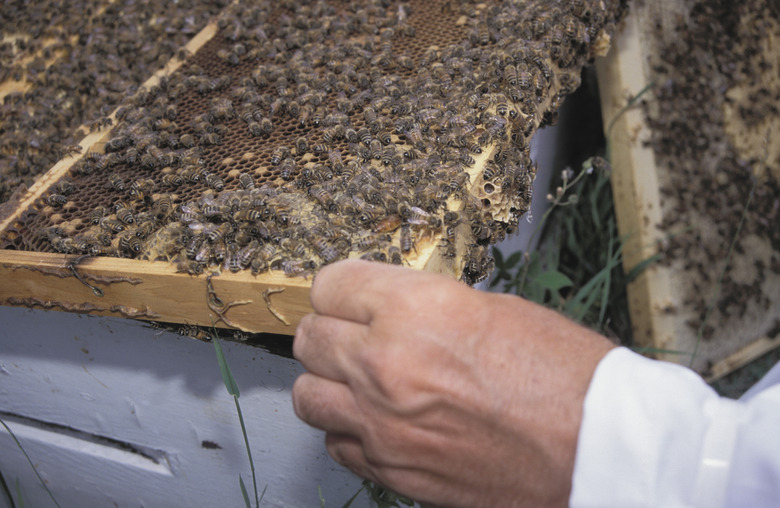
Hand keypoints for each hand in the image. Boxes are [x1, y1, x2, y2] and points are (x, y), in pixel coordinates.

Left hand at [292, 259, 613, 506]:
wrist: (595, 446)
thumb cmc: (562, 374)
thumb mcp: (490, 308)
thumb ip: (422, 307)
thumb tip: (384, 311)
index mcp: (415, 309)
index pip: (331, 285)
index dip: (340, 288)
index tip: (348, 295)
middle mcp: (386, 363)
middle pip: (310, 337)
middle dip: (330, 330)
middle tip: (353, 334)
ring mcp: (383, 422)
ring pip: (308, 393)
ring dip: (330, 381)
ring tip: (360, 379)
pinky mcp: (391, 467)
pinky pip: (335, 441)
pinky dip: (349, 428)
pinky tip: (379, 420)